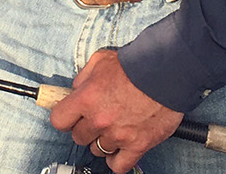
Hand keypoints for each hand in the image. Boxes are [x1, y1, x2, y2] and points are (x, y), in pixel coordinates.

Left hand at [47, 50, 183, 173]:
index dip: (65, 118)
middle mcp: (99, 120)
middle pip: (78, 137)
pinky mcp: (138, 145)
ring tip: (112, 129)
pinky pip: (119, 165)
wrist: (166, 73)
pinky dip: (116, 160)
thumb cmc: (135, 65)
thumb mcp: (99, 60)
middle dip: (85, 128)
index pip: (59, 121)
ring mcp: (118, 135)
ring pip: (97, 150)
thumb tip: (75, 90)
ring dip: (102, 141)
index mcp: (86, 99)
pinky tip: (117, 151)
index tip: (71, 116)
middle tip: (96, 118)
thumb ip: (83, 77)